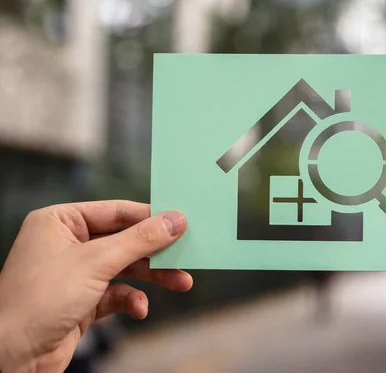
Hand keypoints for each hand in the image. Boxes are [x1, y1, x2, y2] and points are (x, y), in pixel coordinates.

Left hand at [0, 201, 191, 372]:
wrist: (11, 357)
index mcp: (60, 222)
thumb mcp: (97, 262)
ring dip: (152, 276)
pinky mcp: (81, 300)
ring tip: (181, 282)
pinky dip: (131, 300)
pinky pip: (115, 293)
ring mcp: (74, 273)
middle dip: (155, 252)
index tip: (180, 220)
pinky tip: (139, 309)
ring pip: (124, 267)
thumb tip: (175, 220)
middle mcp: (66, 244)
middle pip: (124, 240)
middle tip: (185, 253)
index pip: (115, 211)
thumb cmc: (39, 300)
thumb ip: (140, 240)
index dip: (149, 216)